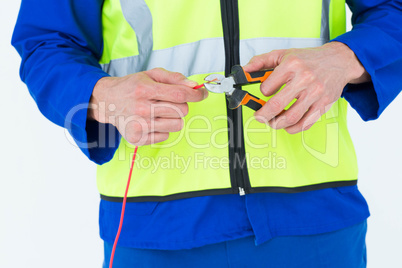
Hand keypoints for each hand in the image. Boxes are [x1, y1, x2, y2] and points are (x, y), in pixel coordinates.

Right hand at [88, 68, 207, 144]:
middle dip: (182, 104)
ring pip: (177, 125)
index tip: (201, 94)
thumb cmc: (132, 87)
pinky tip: (152, 121)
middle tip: (170, 101)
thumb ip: (174, 78)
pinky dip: (163, 128)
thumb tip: (193, 86)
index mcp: (144, 89)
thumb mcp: (151, 75)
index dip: (196, 94)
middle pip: (182, 111)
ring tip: (160, 111)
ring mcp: (139, 126)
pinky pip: (166, 136)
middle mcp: (141, 108)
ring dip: (174, 118)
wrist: (107, 102)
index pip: (180, 95)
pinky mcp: (138, 139)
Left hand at [243, 41, 369, 133]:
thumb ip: (260, 62)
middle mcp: (304, 79)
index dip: (262, 93)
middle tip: (259, 117)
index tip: (264, 94)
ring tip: (273, 122)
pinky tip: (288, 125)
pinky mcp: (323, 104)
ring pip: (291, 117)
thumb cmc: (309, 59)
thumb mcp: (283, 54)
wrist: (339, 61)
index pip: (267, 87)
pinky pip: (306, 123)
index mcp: (292, 65)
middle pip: (277, 105)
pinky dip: (294, 128)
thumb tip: (243, 71)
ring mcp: (315, 93)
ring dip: (277, 124)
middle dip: (264, 115)